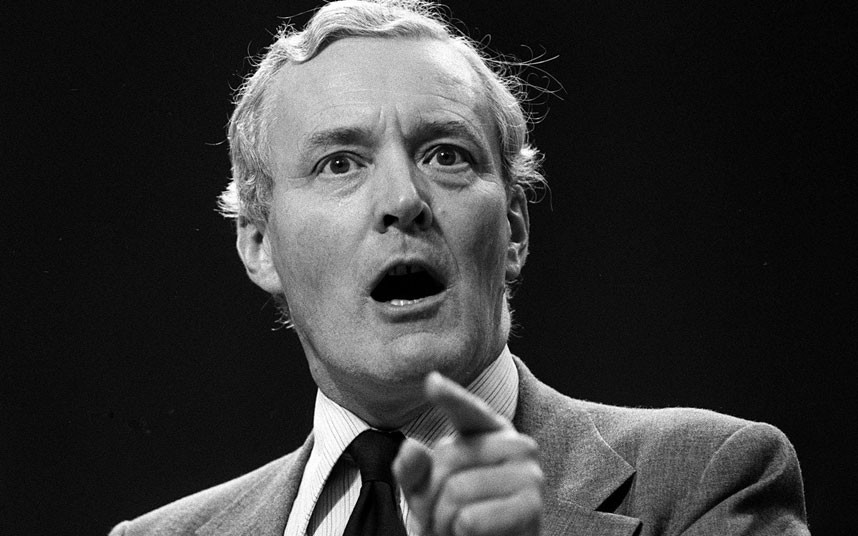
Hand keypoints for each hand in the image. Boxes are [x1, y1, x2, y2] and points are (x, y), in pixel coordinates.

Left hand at [393, 372, 542, 535]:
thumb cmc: (458, 513)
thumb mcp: (425, 490)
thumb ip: (413, 468)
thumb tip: (410, 447)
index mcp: (489, 430)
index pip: (467, 410)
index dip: (450, 396)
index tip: (431, 381)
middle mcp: (514, 443)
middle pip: (447, 460)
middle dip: (431, 496)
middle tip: (442, 514)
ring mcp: (528, 472)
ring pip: (456, 491)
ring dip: (444, 519)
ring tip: (457, 525)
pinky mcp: (532, 505)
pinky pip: (471, 518)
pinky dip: (461, 532)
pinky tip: (472, 533)